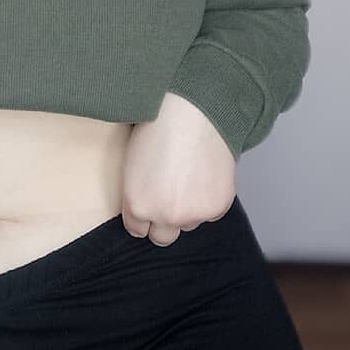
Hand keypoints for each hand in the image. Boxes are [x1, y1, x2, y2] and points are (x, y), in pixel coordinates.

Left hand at [121, 91, 236, 244]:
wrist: (193, 111)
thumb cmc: (158, 126)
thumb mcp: (133, 164)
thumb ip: (140, 194)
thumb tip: (148, 206)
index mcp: (137, 205)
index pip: (137, 230)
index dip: (144, 214)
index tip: (150, 202)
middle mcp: (163, 216)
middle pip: (162, 237)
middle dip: (164, 221)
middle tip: (170, 195)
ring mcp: (192, 215)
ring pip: (189, 224)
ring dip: (188, 209)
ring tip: (189, 176)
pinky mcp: (217, 208)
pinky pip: (210, 213)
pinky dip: (208, 199)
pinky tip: (205, 173)